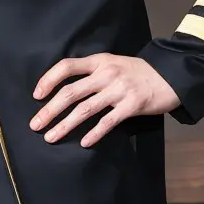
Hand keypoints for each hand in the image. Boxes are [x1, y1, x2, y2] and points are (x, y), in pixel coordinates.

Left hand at [29, 53, 179, 146]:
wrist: (169, 76)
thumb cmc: (136, 72)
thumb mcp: (112, 63)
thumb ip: (91, 73)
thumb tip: (64, 89)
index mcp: (98, 61)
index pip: (66, 66)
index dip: (48, 79)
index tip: (36, 95)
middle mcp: (105, 74)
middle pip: (71, 92)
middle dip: (50, 110)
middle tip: (35, 125)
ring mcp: (119, 90)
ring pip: (85, 109)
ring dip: (65, 125)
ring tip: (50, 137)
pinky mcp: (132, 105)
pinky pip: (108, 121)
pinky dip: (94, 133)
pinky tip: (83, 143)